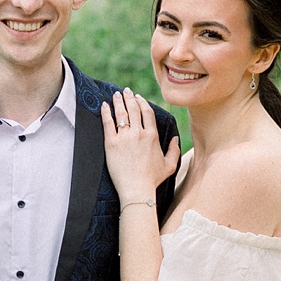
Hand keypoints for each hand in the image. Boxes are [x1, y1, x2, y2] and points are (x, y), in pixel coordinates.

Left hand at [100, 88, 178, 202]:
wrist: (137, 189)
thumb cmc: (152, 180)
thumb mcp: (169, 165)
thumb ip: (174, 150)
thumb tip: (175, 138)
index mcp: (152, 136)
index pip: (147, 112)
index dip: (142, 102)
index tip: (138, 97)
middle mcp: (139, 133)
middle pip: (134, 109)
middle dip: (129, 98)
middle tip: (125, 91)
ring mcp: (125, 138)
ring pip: (121, 113)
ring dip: (118, 101)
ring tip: (116, 95)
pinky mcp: (112, 144)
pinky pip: (108, 123)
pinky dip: (106, 112)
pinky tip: (104, 105)